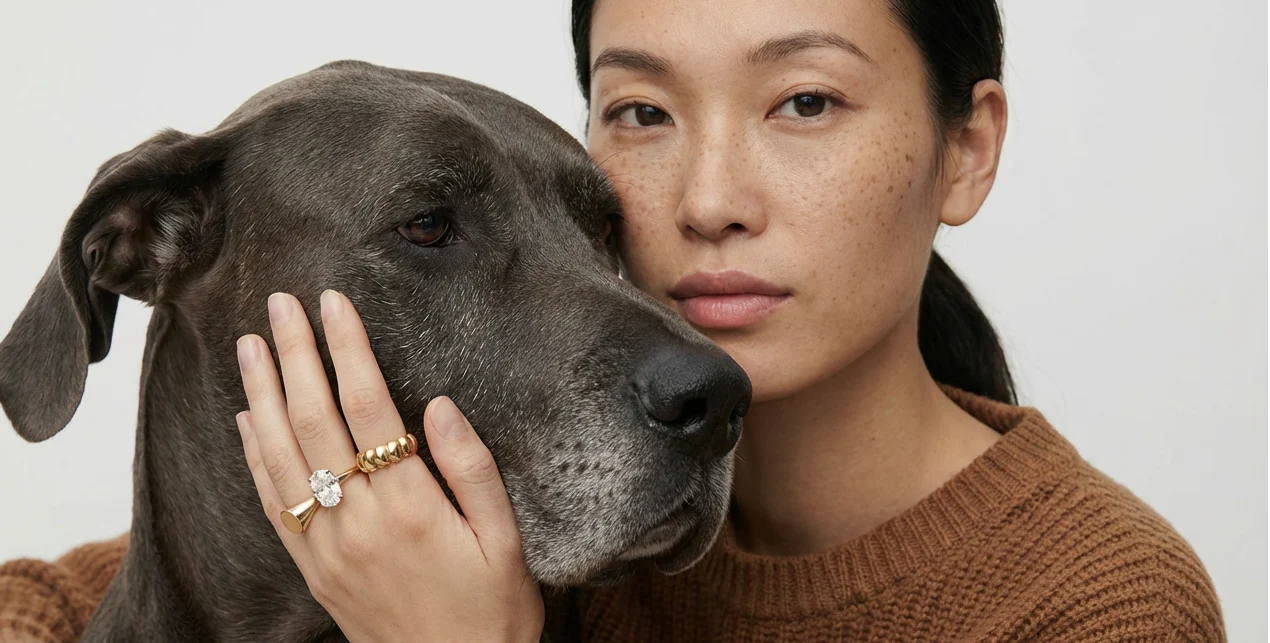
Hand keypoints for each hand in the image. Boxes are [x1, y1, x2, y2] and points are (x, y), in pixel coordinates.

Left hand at [233, 289, 543, 642]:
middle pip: (314, 419)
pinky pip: (271, 503)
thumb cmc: (491, 613)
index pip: (367, 406)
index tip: (333, 303)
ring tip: (250, 344)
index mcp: (411, 506)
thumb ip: (474, 471)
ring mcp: (326, 546)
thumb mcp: (507, 543)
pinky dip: (253, 456)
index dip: (346, 349)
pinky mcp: (312, 569)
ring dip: (261, 394)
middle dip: (295, 355)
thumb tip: (440, 405)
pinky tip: (246, 419)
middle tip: (278, 303)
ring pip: (281, 455)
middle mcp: (358, 521)